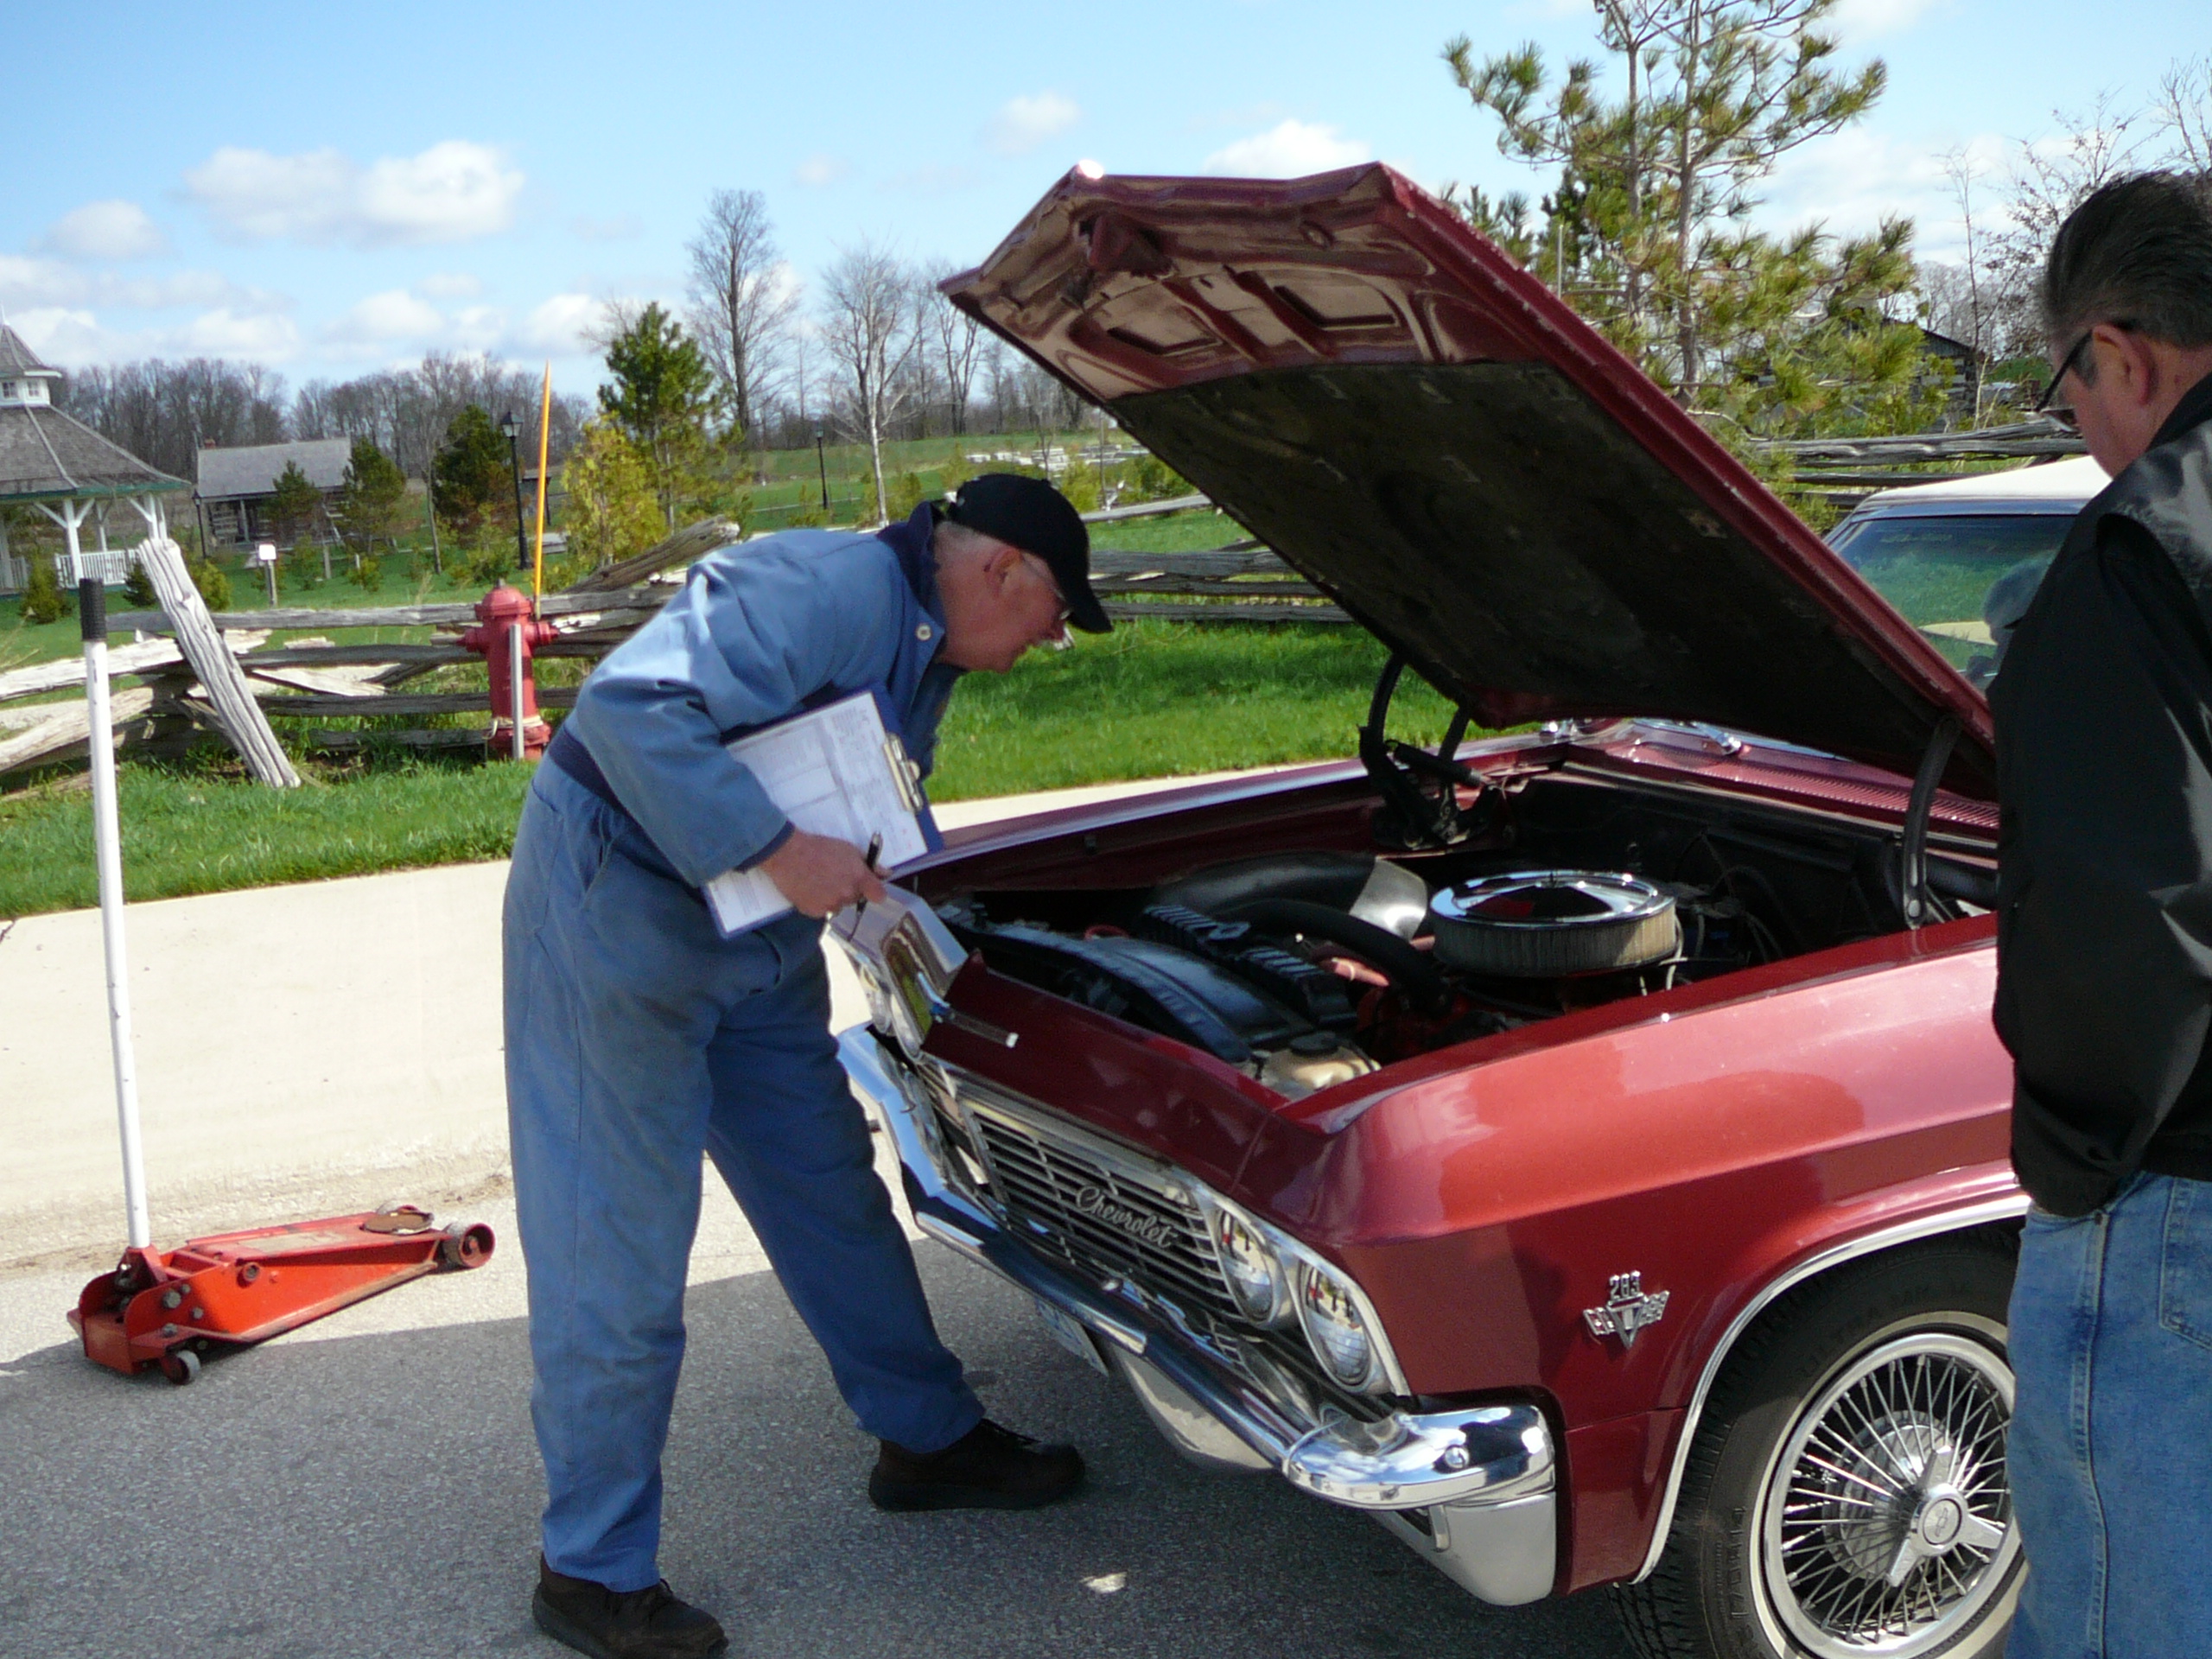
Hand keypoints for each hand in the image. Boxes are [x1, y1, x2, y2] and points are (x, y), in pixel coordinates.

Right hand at [759, 828, 887, 918]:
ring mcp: (831, 905)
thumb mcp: (848, 849)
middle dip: (849, 890)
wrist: (788, 854)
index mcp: (859, 878)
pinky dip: (818, 902)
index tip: (870, 888)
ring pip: (838, 905)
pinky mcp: (815, 912)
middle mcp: (847, 895)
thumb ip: (869, 865)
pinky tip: (810, 888)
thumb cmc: (819, 847)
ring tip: (819, 881)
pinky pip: (822, 910)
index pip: (879, 896)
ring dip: (833, 897)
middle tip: (834, 876)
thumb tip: (885, 874)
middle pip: (855, 898)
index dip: (875, 892)